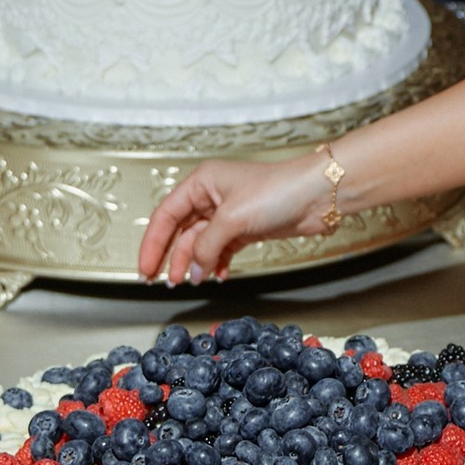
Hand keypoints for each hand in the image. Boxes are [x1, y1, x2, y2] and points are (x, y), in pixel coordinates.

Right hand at [138, 149, 341, 287]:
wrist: (319, 196)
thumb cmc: (279, 190)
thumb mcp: (232, 218)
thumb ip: (206, 246)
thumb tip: (193, 269)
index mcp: (201, 182)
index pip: (166, 215)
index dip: (153, 244)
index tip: (145, 269)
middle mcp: (212, 196)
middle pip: (181, 231)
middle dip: (171, 257)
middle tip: (161, 282)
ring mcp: (229, 214)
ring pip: (201, 243)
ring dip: (195, 264)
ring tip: (190, 282)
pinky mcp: (246, 229)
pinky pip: (221, 250)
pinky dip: (217, 264)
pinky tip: (217, 276)